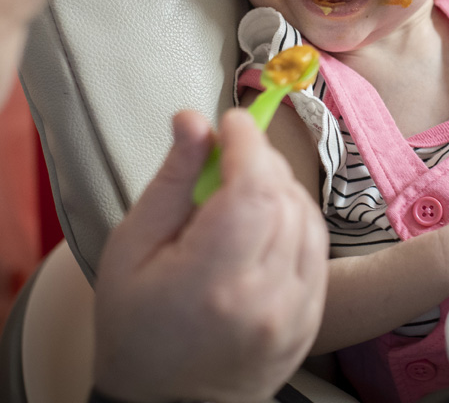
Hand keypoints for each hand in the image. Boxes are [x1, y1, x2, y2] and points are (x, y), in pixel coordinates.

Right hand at [91, 109, 328, 402]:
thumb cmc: (134, 328)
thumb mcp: (130, 247)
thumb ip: (171, 179)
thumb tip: (193, 121)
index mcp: (212, 278)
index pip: (254, 185)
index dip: (248, 139)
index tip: (232, 120)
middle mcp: (264, 297)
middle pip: (285, 197)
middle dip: (261, 160)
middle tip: (228, 155)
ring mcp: (293, 313)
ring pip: (308, 220)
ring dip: (280, 190)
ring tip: (240, 193)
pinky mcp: (309, 322)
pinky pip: (317, 252)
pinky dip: (296, 224)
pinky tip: (263, 226)